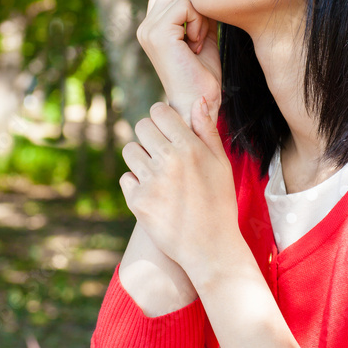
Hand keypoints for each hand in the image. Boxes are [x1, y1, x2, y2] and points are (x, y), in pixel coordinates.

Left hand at [119, 96, 240, 278]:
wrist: (210, 247)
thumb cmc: (219, 202)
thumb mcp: (221, 164)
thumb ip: (207, 130)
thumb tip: (200, 99)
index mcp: (189, 147)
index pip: (159, 111)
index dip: (161, 117)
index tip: (166, 128)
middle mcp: (168, 160)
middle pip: (141, 127)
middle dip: (149, 135)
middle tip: (160, 150)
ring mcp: (151, 181)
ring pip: (130, 150)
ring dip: (140, 157)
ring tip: (155, 171)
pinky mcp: (137, 201)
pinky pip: (126, 178)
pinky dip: (135, 183)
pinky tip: (152, 193)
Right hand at [136, 0, 221, 125]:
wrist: (197, 102)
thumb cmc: (203, 72)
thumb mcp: (202, 31)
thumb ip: (198, 8)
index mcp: (151, 25)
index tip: (204, 22)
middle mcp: (145, 25)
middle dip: (197, 0)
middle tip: (203, 31)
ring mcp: (148, 29)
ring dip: (199, 12)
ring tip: (198, 39)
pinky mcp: (158, 33)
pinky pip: (185, 3)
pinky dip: (199, 20)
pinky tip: (197, 42)